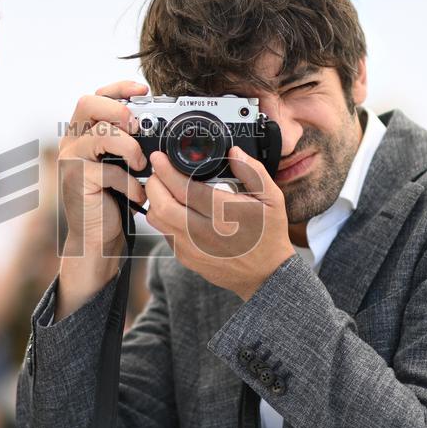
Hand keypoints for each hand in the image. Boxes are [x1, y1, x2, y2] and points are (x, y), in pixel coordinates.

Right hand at [56, 81, 149, 317]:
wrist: (96, 238)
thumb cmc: (113, 200)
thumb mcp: (123, 164)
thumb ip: (131, 142)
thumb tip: (161, 124)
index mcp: (83, 131)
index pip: (96, 96)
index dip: (119, 88)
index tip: (145, 90)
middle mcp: (72, 140)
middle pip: (88, 104)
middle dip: (118, 108)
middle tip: (138, 125)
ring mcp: (71, 160)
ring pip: (100, 135)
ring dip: (129, 147)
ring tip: (142, 164)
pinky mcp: (77, 181)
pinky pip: (108, 171)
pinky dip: (129, 182)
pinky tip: (138, 194)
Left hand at [144, 146, 294, 300]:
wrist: (266, 274)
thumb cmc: (268, 234)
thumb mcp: (272, 198)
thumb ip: (253, 171)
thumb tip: (234, 152)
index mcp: (225, 214)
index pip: (185, 189)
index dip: (167, 171)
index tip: (160, 158)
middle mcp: (204, 232)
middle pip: (162, 205)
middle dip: (154, 183)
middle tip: (158, 171)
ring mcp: (192, 248)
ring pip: (157, 221)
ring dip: (155, 200)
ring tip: (164, 188)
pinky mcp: (186, 257)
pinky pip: (164, 233)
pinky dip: (163, 217)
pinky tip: (175, 209)